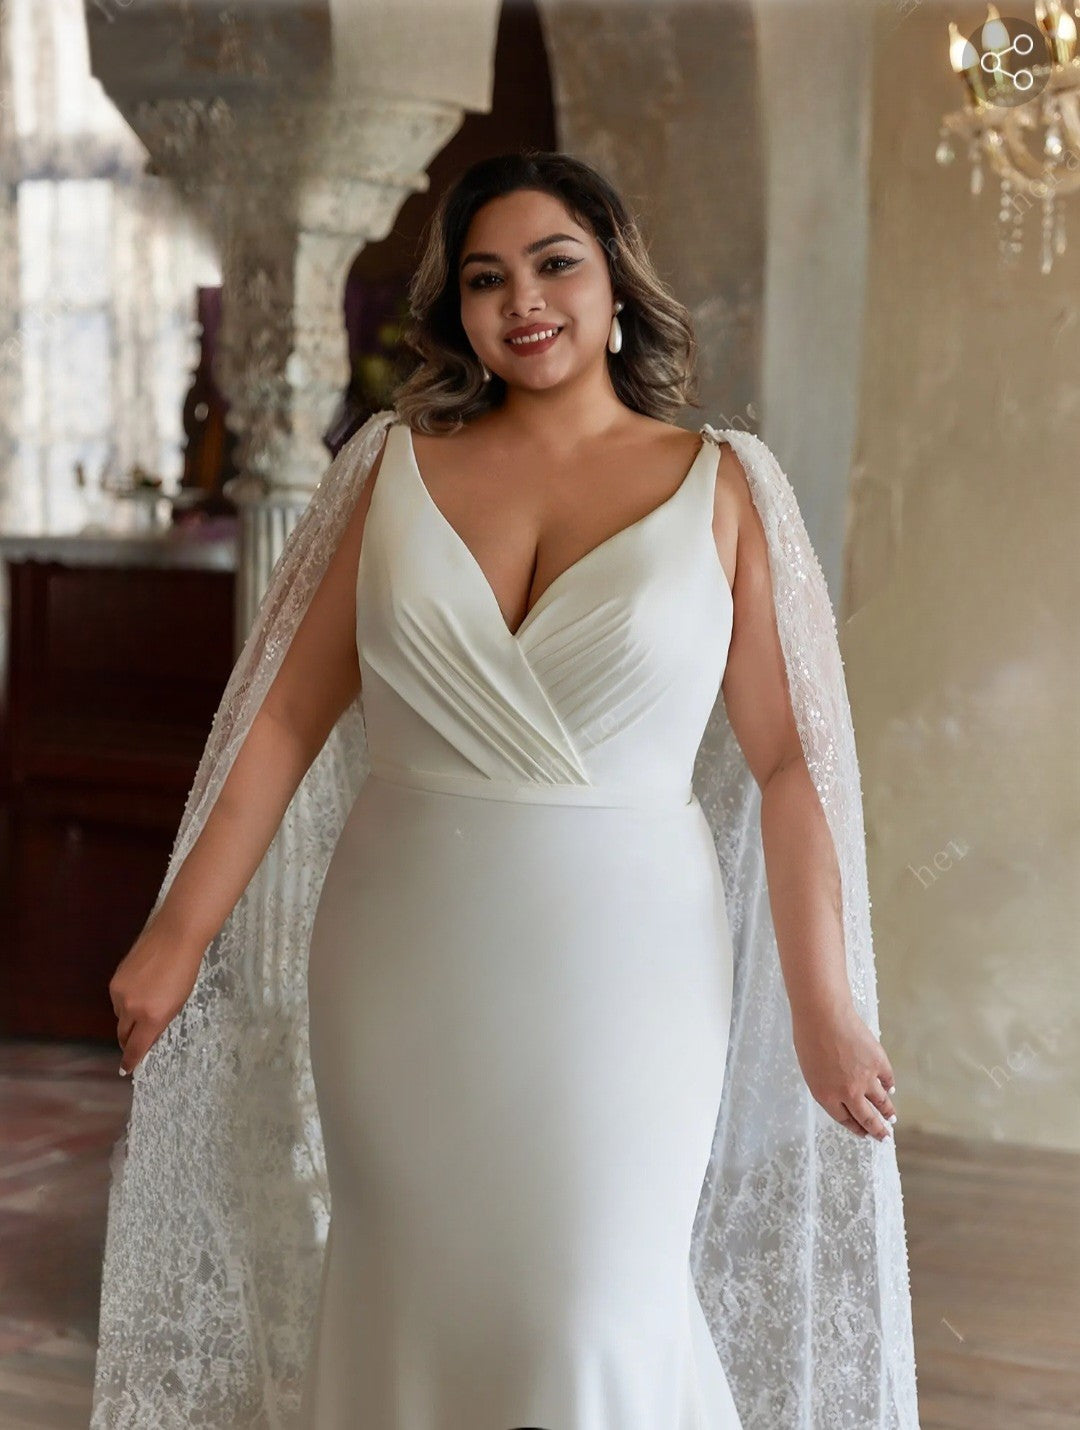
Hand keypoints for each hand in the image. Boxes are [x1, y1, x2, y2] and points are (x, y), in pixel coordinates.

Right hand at [108, 913, 205, 1076]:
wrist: (175, 937)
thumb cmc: (185, 971)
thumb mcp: (178, 1003)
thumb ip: (159, 1023)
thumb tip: (147, 1037)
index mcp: (152, 1018)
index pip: (136, 1048)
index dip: (130, 1060)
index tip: (126, 1069)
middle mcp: (131, 1009)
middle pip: (122, 1034)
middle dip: (127, 1041)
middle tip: (133, 1044)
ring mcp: (120, 994)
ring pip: (119, 1016)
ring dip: (127, 1019)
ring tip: (142, 1009)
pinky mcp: (114, 980)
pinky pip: (116, 999)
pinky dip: (125, 1002)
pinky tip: (138, 991)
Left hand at [791, 999, 897, 1140]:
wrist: (823, 1014)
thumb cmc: (808, 1038)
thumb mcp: (810, 1070)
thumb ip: (826, 1086)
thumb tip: (843, 1095)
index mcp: (826, 1096)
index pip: (845, 1120)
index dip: (856, 1128)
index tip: (864, 1134)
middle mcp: (848, 1093)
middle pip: (866, 1118)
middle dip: (877, 1130)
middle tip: (885, 1137)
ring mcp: (866, 1079)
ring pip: (881, 1102)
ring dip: (888, 1112)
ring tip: (892, 1117)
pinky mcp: (879, 1063)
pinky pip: (888, 1079)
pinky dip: (889, 1085)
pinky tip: (890, 1089)